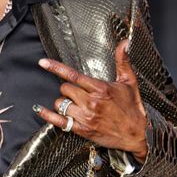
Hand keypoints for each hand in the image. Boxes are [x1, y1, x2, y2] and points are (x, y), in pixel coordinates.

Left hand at [33, 40, 147, 162]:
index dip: (55, 68)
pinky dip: (47, 115)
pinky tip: (39, 109)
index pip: (73, 75)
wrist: (137, 134)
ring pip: (60, 104)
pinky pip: (59, 121)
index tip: (43, 62)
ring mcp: (86, 117)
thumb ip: (122, 61)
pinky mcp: (82, 130)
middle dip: (68, 89)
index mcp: (101, 89)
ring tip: (74, 104)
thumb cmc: (133, 108)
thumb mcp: (129, 82)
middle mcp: (91, 102)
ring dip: (63, 102)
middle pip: (65, 89)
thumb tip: (124, 43)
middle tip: (78, 92)